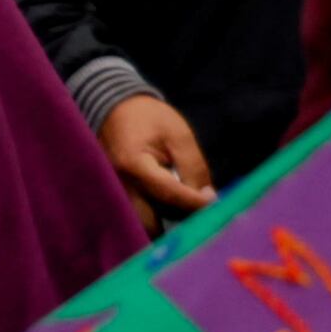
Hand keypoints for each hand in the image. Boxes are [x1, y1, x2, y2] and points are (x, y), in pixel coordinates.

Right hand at [98, 91, 213, 223]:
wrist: (114, 108)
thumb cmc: (149, 118)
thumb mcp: (179, 135)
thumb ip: (194, 168)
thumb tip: (208, 199)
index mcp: (134, 165)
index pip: (170, 194)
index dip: (196, 203)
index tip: (216, 205)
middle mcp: (119, 185)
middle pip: (149, 222)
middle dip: (175, 223)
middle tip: (198, 215)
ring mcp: (114, 192)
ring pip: (142, 223)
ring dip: (165, 221)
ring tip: (186, 209)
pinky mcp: (116, 195)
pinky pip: (137, 215)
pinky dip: (155, 216)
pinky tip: (171, 206)